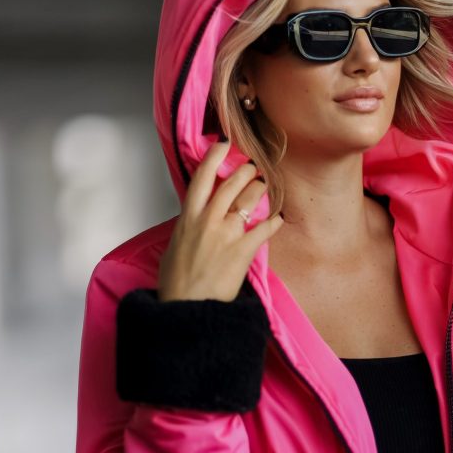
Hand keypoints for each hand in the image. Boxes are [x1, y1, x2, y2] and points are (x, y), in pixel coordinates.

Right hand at [158, 140, 283, 301]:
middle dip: (246, 171)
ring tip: (264, 187)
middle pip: (232, 183)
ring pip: (250, 199)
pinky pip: (265, 228)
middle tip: (252, 169)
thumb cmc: (176, 282)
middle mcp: (209, 220)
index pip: (202, 177)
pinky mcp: (244, 251)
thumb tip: (193, 222)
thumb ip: (187, 228)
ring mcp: (228, 234)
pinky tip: (278, 219)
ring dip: (260, 190)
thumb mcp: (174, 247)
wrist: (187, 308)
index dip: (215, 157)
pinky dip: (274, 222)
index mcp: (188, 217)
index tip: (224, 145)